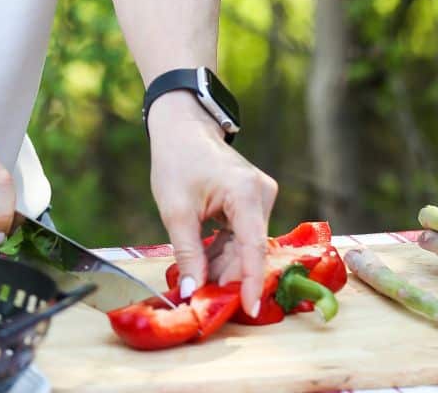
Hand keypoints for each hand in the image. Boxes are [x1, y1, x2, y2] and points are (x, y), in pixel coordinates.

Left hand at [148, 91, 277, 316]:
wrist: (182, 127)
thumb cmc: (177, 160)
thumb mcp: (176, 211)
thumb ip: (188, 254)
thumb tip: (194, 293)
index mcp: (245, 192)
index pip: (254, 247)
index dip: (250, 282)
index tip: (249, 310)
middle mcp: (261, 193)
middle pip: (249, 248)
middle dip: (227, 275)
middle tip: (202, 298)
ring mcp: (259, 195)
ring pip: (246, 244)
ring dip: (223, 264)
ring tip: (196, 276)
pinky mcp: (252, 199)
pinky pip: (242, 234)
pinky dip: (224, 250)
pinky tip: (204, 261)